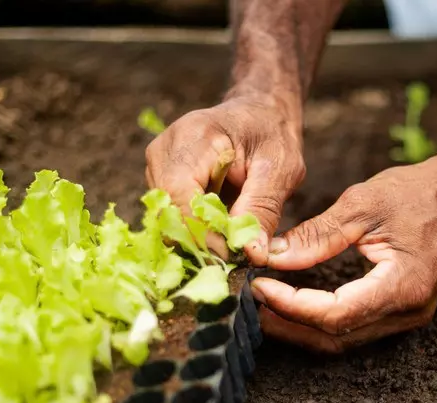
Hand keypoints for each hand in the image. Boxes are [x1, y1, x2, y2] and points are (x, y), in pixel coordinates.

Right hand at [144, 93, 304, 264]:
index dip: (202, 233)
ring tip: (232, 238)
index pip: (179, 196)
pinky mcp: (159, 181)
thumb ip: (263, 209)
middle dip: (201, 240)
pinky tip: (220, 230)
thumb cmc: (271, 135)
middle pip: (168, 212)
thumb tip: (252, 254)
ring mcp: (156, 166)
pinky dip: (195, 231)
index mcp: (193, 137)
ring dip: (198, 237)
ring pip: (167, 220)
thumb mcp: (281, 170)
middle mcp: (164, 150)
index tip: (232, 255)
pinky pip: (171, 218)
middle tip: (237, 254)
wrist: (258, 114)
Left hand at [251, 156, 436, 352]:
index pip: (335, 313)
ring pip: (345, 339)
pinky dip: (323, 319)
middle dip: (290, 324)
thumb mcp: (363, 204)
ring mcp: (409, 316)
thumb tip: (272, 256)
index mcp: (403, 285)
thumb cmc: (419, 192)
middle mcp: (409, 311)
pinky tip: (298, 302)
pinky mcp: (404, 310)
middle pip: (337, 336)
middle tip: (252, 304)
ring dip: (303, 326)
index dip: (291, 305)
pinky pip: (357, 327)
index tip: (258, 285)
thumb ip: (317, 235)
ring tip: (268, 304)